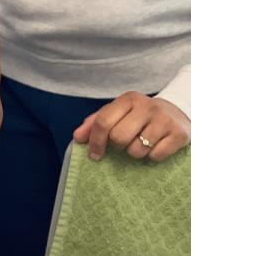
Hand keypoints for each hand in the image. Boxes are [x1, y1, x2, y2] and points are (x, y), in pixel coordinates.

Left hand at [73, 92, 189, 161]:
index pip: (103, 122)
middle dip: (117, 146)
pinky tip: (155, 146)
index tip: (94, 154)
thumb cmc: (139, 115)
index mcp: (128, 99)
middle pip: (118, 138)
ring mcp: (164, 120)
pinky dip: (152, 156)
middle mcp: (147, 106)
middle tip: (124, 142)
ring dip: (134, 152)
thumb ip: (95, 122)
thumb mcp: (118, 112)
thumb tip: (77, 137)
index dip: (95, 141)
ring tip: (140, 143)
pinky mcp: (178, 134)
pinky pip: (155, 156)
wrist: (176, 112)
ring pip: (136, 150)